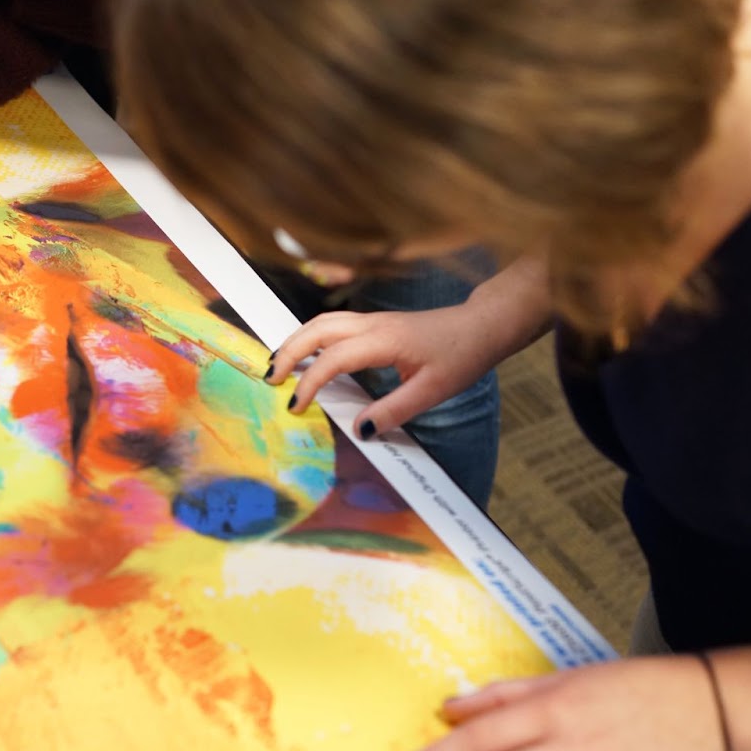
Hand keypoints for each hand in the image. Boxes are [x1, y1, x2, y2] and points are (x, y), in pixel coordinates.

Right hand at [267, 302, 508, 435]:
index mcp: (383, 341)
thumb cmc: (460, 356)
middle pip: (315, 330)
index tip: (294, 407)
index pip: (332, 359)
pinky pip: (332, 324)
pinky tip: (306, 354)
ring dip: (295, 341)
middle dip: (287, 353)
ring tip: (278, 366)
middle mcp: (371, 324)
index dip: (309, 383)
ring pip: (320, 322)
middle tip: (269, 380)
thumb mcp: (432, 391)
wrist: (481, 326)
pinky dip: (310, 337)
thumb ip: (393, 411)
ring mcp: (371, 320)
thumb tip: (359, 430)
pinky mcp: (374, 323)